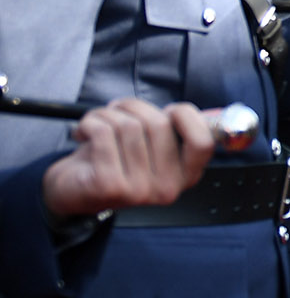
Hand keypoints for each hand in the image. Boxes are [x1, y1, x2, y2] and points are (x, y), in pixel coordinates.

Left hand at [42, 99, 214, 217]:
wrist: (73, 191)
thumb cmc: (116, 160)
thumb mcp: (153, 148)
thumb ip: (178, 132)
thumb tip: (209, 113)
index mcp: (185, 176)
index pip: (203, 143)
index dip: (186, 115)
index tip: (168, 111)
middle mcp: (167, 188)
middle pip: (159, 124)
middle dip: (133, 106)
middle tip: (117, 110)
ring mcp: (139, 190)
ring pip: (128, 125)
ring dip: (106, 114)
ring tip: (97, 122)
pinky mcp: (109, 185)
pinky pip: (103, 133)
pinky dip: (89, 122)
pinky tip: (83, 131)